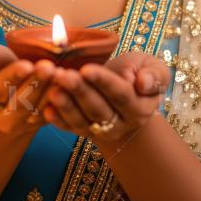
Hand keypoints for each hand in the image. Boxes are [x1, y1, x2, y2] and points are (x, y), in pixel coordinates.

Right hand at [0, 42, 57, 136]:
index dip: (11, 78)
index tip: (26, 65)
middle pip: (18, 105)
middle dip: (35, 85)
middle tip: (49, 67)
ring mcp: (16, 123)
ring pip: (35, 112)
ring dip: (49, 93)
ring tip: (60, 73)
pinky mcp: (34, 123)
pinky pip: (48, 115)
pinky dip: (59, 101)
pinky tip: (68, 84)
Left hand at [41, 52, 169, 142]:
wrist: (125, 92)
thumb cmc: (137, 74)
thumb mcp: (154, 68)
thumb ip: (154, 75)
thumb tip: (142, 83)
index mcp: (139, 109)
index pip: (121, 95)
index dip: (103, 82)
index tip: (86, 68)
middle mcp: (120, 124)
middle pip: (98, 109)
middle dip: (79, 91)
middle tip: (62, 75)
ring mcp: (99, 131)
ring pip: (82, 120)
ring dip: (65, 104)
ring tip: (52, 88)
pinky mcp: (82, 131)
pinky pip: (69, 128)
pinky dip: (57, 120)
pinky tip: (45, 108)